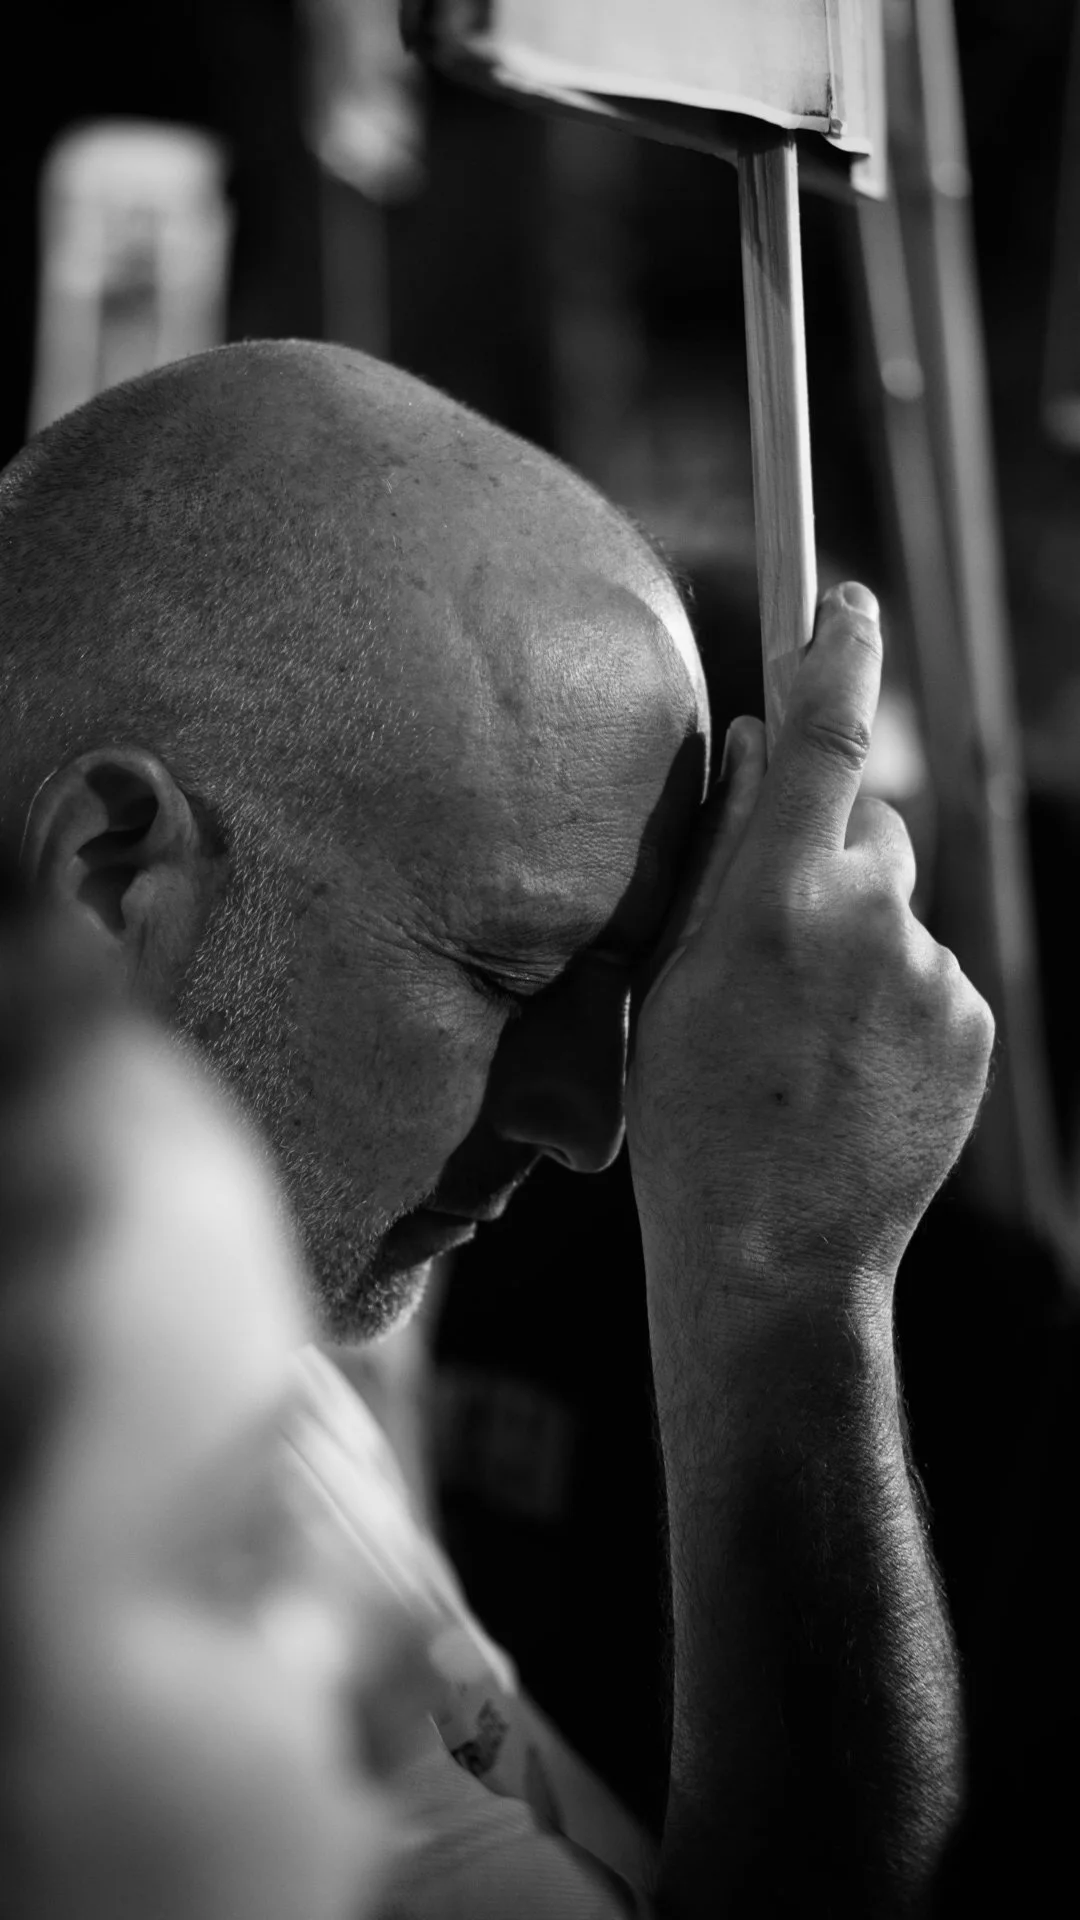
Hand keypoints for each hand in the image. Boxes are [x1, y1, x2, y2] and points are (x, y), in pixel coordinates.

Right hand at [626, 583, 993, 1319]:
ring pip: (899, 908)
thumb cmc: (693, 1117)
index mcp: (775, 900)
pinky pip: (930, 972)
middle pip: (871, 829)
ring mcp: (931, 975)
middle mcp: (869, 920)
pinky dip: (896, 996)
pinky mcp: (972, 1022)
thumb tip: (748, 748)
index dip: (838, 651)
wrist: (774, 1255)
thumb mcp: (670, 977)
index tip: (845, 599)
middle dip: (832, 856)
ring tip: (809, 1034)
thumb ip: (719, 852)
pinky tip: (850, 1065)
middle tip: (776, 944)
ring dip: (861, 938)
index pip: (824, 736)